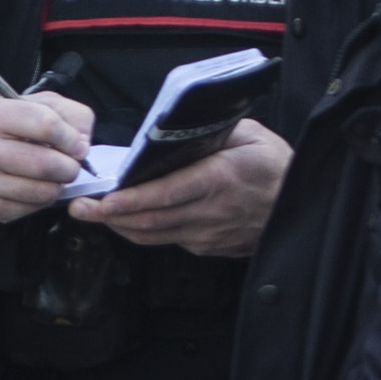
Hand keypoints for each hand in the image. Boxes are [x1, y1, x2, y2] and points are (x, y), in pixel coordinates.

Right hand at [0, 92, 96, 222]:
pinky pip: (33, 209)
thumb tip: (82, 145)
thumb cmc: (7, 128)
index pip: (47, 125)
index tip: (77, 144)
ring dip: (58, 185)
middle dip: (70, 167)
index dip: (72, 138)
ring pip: (43, 191)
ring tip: (52, 175)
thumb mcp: (36, 105)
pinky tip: (34, 186)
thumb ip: (69, 114)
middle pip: (47, 164)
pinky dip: (42, 199)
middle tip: (70, 164)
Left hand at [74, 119, 289, 257]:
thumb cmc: (272, 164)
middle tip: (81, 209)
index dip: (131, 201)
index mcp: (218, 180)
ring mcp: (208, 235)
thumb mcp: (246, 134)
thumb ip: (208, 134)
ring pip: (154, 235)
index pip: (165, 195)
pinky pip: (167, 240)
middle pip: (150, 220)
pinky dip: (143, 231)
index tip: (104, 201)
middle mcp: (210, 213)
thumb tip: (170, 132)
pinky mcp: (207, 247)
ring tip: (94, 214)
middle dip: (110, 217)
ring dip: (121, 226)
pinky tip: (126, 219)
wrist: (299, 202)